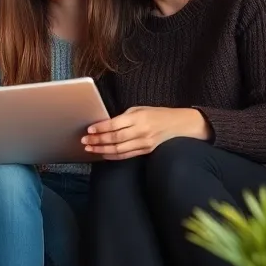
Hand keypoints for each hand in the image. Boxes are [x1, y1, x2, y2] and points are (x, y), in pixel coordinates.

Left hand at [81, 107, 209, 160]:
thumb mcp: (140, 109)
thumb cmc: (158, 114)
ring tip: (89, 148)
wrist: (180, 125)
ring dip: (102, 150)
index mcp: (139, 117)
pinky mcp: (146, 151)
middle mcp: (142, 131)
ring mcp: (145, 143)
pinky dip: (113, 156)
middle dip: (98, 140)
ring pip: (119, 149)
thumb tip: (104, 123)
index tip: (89, 129)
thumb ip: (123, 117)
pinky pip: (126, 155)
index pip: (116, 124)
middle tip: (85, 140)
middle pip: (116, 138)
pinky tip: (103, 154)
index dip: (101, 128)